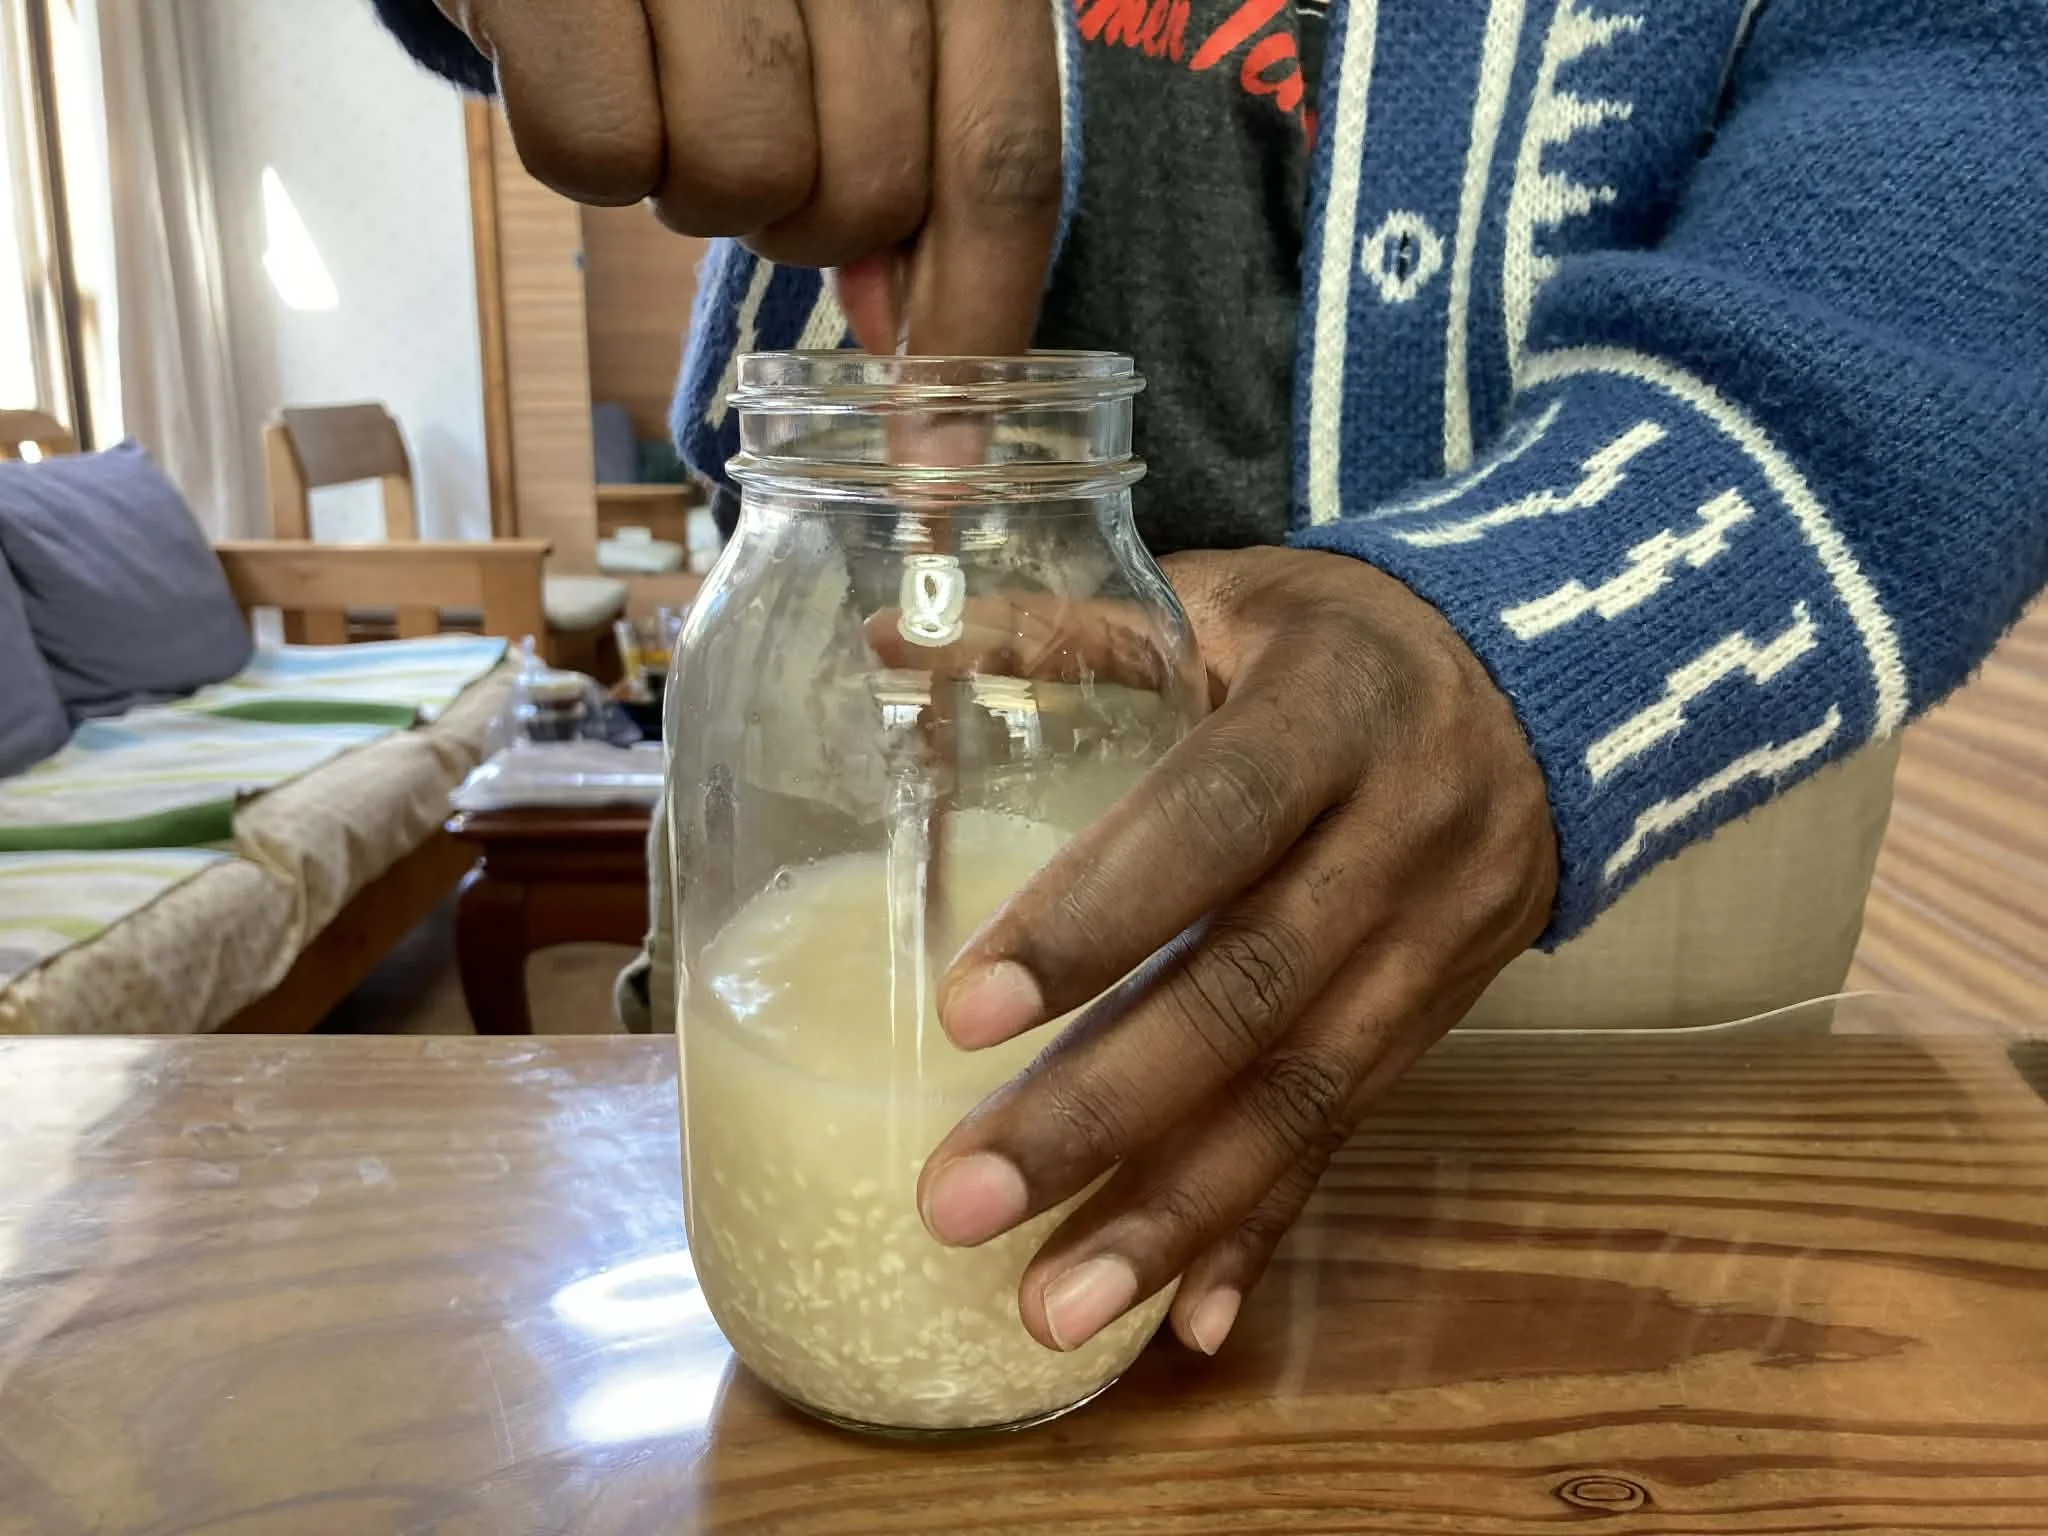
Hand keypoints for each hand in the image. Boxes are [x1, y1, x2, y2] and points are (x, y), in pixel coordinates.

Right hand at [437, 0, 1060, 352]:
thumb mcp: (844, 24)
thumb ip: (905, 145)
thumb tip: (902, 330)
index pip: (1002, 157)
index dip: (979, 316)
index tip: (945, 455)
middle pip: (871, 189)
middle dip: (806, 224)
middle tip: (754, 149)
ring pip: (743, 176)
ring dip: (697, 183)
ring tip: (671, 94)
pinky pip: (602, 151)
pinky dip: (592, 152)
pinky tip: (600, 76)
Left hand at [915, 547, 1558, 1354]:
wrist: (1548, 686)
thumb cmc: (1344, 636)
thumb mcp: (1230, 595)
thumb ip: (1067, 627)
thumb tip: (884, 640)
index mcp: (1335, 709)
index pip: (1214, 819)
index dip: (1098, 914)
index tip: (967, 1011)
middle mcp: (1401, 837)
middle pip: (1252, 992)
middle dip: (1104, 1110)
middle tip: (960, 1202)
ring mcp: (1436, 944)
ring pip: (1308, 1097)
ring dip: (1174, 1215)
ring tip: (1050, 1312)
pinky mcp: (1439, 1017)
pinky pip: (1351, 1134)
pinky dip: (1267, 1230)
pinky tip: (1188, 1325)